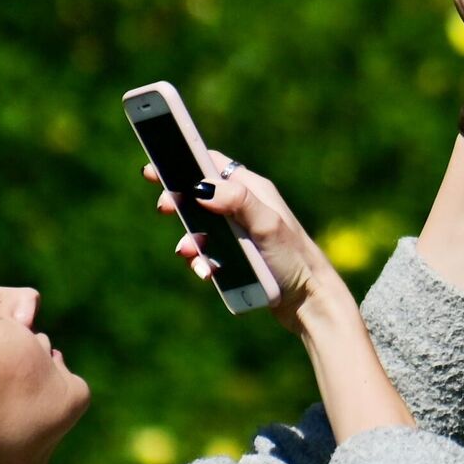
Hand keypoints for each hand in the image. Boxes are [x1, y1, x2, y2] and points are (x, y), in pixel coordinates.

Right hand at [144, 151, 348, 336]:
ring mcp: (239, 234)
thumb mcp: (267, 226)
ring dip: (189, 240)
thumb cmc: (294, 259)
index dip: (182, 162)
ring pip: (199, 229)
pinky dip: (200, 261)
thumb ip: (238, 202)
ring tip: (188, 253)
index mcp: (253, 190)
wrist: (309, 302)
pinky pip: (207, 255)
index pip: (212, 165)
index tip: (154, 166)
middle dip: (179, 203)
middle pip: (199, 196)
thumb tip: (202, 186)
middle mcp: (244, 208)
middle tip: (164, 208)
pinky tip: (206, 273)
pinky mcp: (236, 258)